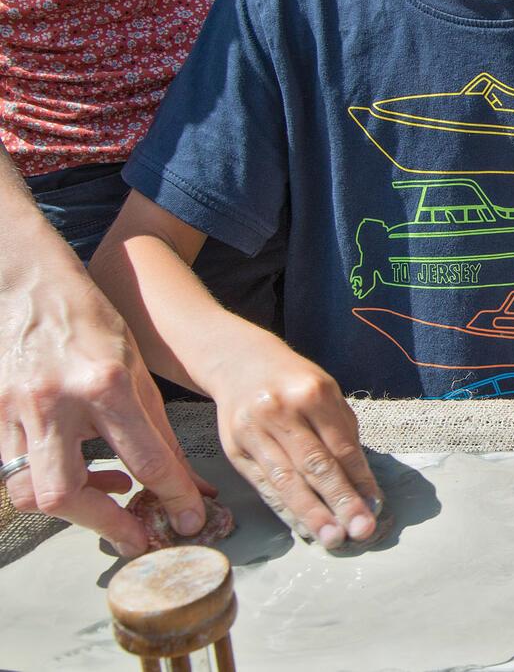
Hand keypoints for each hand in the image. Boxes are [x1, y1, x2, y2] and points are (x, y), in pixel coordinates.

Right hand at [0, 267, 210, 556]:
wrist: (28, 284)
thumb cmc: (90, 323)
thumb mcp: (136, 367)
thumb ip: (158, 428)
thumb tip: (187, 483)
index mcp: (104, 384)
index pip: (145, 458)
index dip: (172, 497)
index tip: (189, 520)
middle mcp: (55, 402)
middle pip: (64, 493)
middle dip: (103, 524)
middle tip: (137, 536)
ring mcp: (13, 411)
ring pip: (29, 492)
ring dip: (71, 509)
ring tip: (110, 498)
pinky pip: (13, 472)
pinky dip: (48, 485)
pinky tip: (81, 472)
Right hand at [205, 343, 381, 549]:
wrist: (241, 363)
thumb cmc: (295, 383)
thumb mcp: (325, 393)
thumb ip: (343, 434)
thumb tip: (363, 485)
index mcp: (312, 394)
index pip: (341, 446)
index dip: (359, 479)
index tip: (375, 506)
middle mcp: (281, 412)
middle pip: (315, 465)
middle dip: (340, 501)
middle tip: (361, 530)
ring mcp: (254, 432)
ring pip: (287, 481)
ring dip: (313, 515)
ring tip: (334, 539)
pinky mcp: (235, 450)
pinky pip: (266, 486)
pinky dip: (286, 511)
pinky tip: (304, 528)